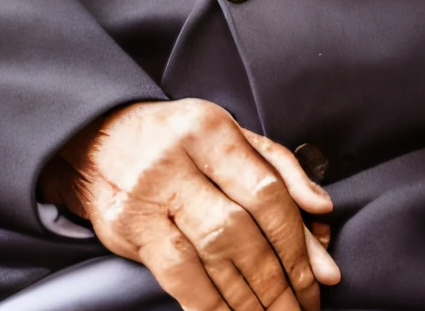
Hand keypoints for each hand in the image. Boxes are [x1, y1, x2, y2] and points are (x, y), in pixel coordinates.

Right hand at [39, 99, 340, 310]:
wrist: (101, 141)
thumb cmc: (181, 141)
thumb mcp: (231, 136)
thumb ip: (280, 168)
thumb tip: (322, 209)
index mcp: (213, 131)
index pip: (266, 192)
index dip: (297, 242)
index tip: (320, 279)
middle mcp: (180, 160)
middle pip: (241, 231)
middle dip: (278, 281)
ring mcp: (151, 195)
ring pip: (212, 257)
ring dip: (249, 301)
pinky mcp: (129, 227)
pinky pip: (178, 277)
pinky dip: (210, 305)